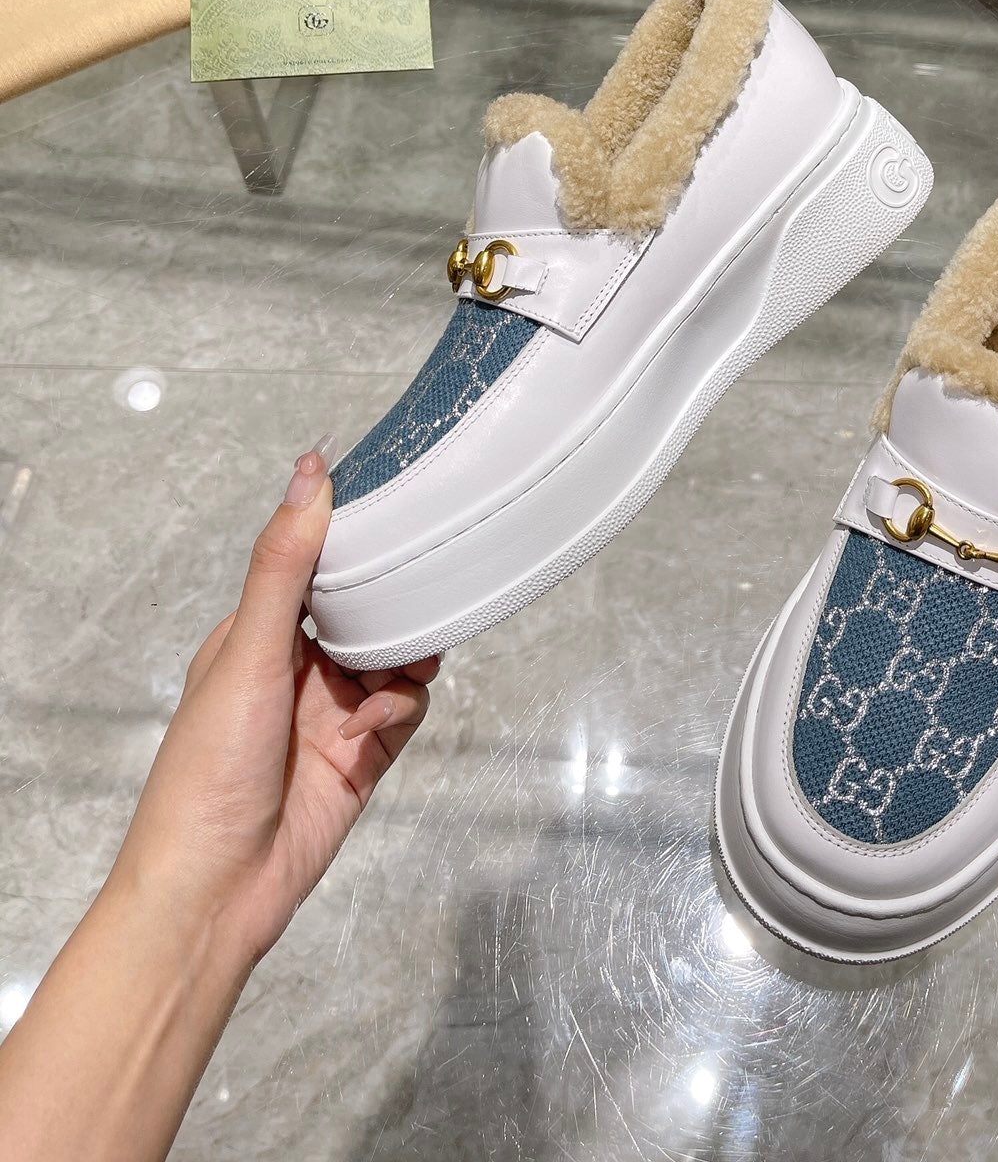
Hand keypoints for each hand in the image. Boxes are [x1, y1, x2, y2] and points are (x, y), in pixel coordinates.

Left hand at [108, 443, 438, 970]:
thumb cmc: (206, 773)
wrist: (216, 893)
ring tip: (403, 662)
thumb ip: (284, 564)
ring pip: (396, 656)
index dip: (353, 540)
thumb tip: (311, 473)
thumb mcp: (248, 653)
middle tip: (422, 585)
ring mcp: (332, 714)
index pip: (313, 566)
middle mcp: (295, 670)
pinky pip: (405, 708)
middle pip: (365, 610)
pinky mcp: (364, 757)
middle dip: (394, 600)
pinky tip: (373, 725)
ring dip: (404, 655)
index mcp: (255, 636)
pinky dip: (400, 706)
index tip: (396, 506)